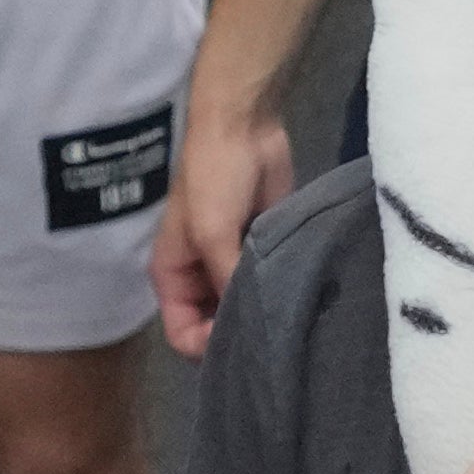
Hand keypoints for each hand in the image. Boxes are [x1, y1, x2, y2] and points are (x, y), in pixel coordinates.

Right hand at [155, 97, 300, 355]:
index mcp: (172, 276)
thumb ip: (225, 280)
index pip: (182, 334)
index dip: (206, 345)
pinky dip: (277, 291)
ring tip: (288, 321)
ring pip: (242, 307)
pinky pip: (266, 283)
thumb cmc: (214, 179)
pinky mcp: (261, 248)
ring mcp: (231, 263)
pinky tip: (300, 300)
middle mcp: (199, 276)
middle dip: (236, 333)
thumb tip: (248, 324)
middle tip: (270, 336)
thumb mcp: (213, 234)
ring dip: (260, 312)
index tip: (240, 338)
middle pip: (212, 326)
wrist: (244, 128)